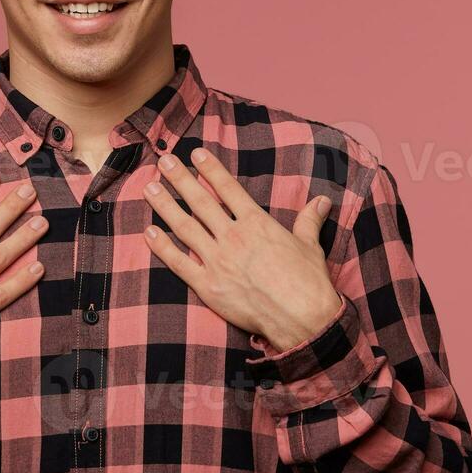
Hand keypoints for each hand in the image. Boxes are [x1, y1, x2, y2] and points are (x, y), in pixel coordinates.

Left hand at [142, 147, 342, 351]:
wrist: (301, 318)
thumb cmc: (308, 282)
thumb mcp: (310, 245)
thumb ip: (309, 220)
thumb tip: (323, 200)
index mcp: (257, 223)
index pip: (228, 189)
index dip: (210, 170)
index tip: (195, 154)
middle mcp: (233, 237)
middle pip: (200, 202)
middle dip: (180, 180)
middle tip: (164, 162)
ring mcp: (218, 261)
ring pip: (185, 227)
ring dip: (165, 205)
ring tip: (149, 188)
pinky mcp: (208, 286)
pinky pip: (179, 262)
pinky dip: (162, 247)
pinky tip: (149, 232)